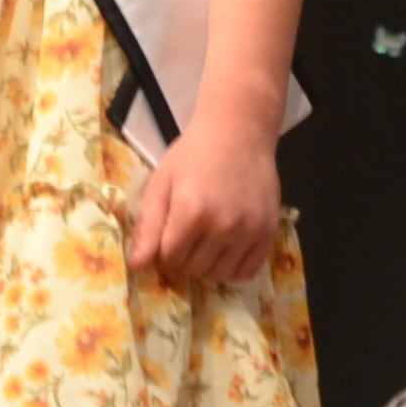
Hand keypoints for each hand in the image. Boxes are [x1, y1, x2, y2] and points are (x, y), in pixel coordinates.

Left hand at [129, 116, 282, 285]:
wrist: (240, 132)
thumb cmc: (194, 154)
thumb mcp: (162, 182)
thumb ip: (148, 225)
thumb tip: (136, 266)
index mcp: (192, 211)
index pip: (168, 258)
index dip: (164, 248)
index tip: (170, 231)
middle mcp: (224, 225)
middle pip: (193, 269)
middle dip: (184, 257)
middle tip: (189, 233)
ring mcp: (250, 229)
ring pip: (219, 274)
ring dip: (208, 264)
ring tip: (207, 240)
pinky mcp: (268, 230)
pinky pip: (248, 271)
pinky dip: (234, 268)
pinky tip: (228, 250)